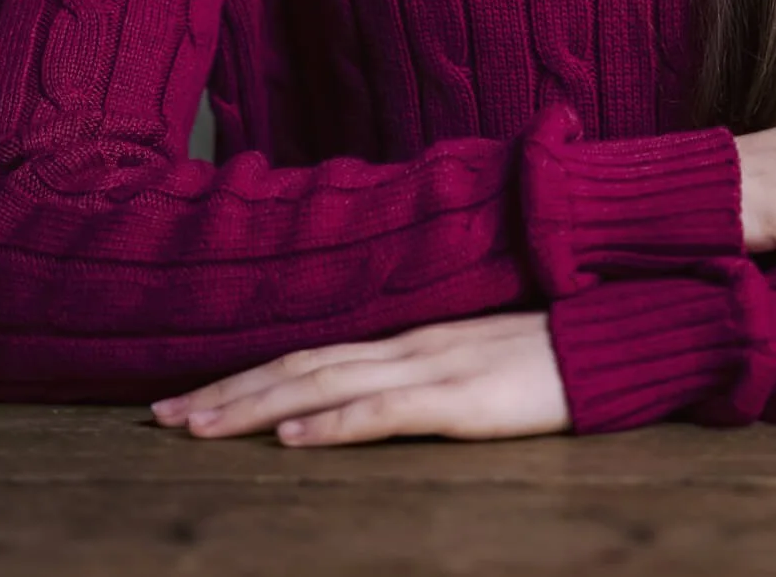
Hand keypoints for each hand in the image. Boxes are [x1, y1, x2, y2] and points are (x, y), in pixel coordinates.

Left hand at [148, 312, 569, 446]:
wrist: (615, 340)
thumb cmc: (551, 359)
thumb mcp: (475, 363)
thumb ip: (423, 375)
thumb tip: (366, 398)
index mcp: (408, 340)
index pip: (309, 355)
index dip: (245, 375)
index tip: (187, 398)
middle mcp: (407, 347)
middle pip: (298, 366)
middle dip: (225, 392)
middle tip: (160, 419)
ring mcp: (433, 369)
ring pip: (323, 384)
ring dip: (254, 406)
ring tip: (199, 427)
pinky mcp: (462, 401)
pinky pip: (386, 410)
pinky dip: (334, 422)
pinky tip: (293, 435)